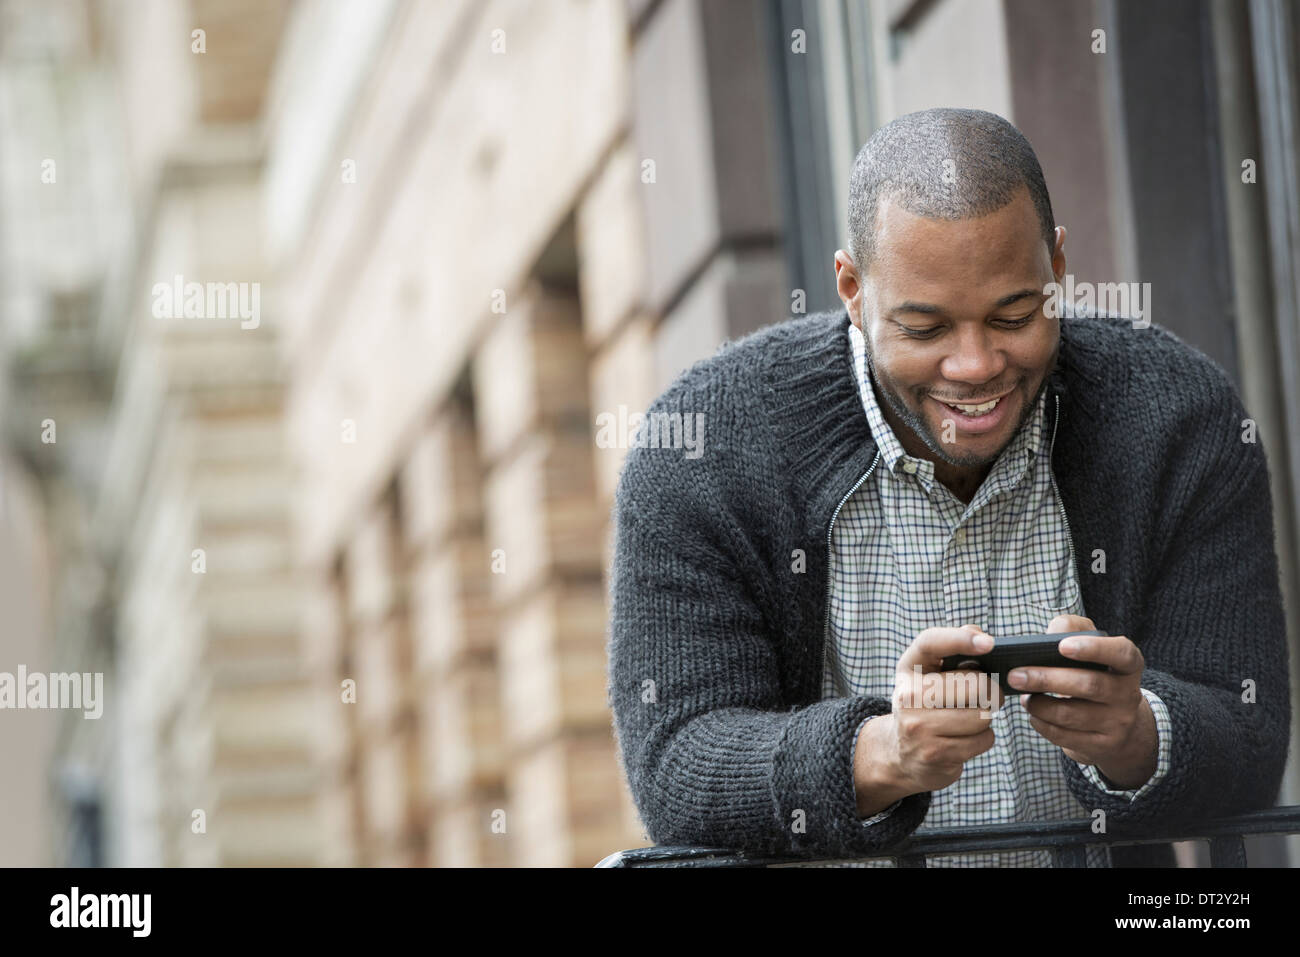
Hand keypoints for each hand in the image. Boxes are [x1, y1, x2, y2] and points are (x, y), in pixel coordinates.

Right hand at [854, 624, 1005, 815]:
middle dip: (992, 691)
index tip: (989, 643)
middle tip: (990, 695)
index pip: (931, 643)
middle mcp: (907, 696)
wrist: (899, 754)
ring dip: (986, 717)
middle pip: (975, 685)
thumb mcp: (925, 675)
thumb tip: (979, 634)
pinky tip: (966, 738)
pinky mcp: (936, 754)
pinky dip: (983, 739)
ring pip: (982, 715)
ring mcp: (919, 727)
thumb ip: (950, 649)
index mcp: (907, 670)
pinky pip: (983, 739)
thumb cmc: (923, 706)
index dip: (960, 639)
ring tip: (970, 718)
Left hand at [1009, 614, 1157, 788]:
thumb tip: (1049, 636)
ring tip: (1022, 695)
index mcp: (1128, 664)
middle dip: (1047, 679)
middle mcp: (1128, 694)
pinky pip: (1065, 736)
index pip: (1121, 653)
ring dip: (1039, 705)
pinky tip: (1033, 713)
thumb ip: (1071, 629)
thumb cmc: (1092, 672)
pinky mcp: (1102, 746)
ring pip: (1072, 715)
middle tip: (1014, 675)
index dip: (1093, 649)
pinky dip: (1042, 724)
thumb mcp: (1089, 646)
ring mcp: (1118, 723)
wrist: (1115, 722)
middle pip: (1088, 686)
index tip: (1062, 646)